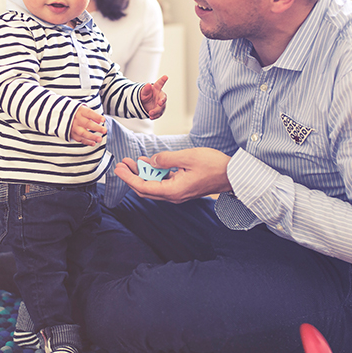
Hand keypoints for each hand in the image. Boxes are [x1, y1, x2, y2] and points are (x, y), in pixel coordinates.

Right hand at [70, 105, 106, 145]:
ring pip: (83, 133)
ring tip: (100, 139)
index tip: (103, 119)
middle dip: (96, 128)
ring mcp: (73, 127)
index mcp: (80, 111)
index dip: (96, 117)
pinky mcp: (71, 134)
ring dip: (92, 137)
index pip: (89, 113)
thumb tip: (100, 121)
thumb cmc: (76, 112)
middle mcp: (76, 119)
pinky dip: (87, 142)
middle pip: (87, 124)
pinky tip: (93, 143)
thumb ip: (92, 115)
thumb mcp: (83, 109)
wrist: (60, 115)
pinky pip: (79, 139)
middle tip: (105, 131)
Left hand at [114, 147, 231, 203]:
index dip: (128, 178)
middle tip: (122, 164)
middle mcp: (174, 195)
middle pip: (145, 189)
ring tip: (133, 162)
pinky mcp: (183, 188)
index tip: (118, 169)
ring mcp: (178, 193)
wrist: (233, 175)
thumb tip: (151, 161)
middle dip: (132, 176)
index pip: (143, 186)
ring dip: (142, 174)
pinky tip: (150, 163)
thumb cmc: (214, 166)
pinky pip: (163, 182)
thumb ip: (166, 159)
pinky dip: (154, 174)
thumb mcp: (187, 157)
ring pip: (154, 186)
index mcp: (173, 191)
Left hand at [140, 75, 168, 119]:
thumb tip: (148, 85)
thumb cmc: (145, 96)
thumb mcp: (143, 93)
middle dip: (162, 100)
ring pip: (161, 108)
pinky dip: (155, 116)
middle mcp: (160, 96)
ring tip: (150, 113)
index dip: (163, 80)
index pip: (160, 83)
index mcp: (156, 89)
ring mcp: (161, 104)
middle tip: (159, 103)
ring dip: (156, 111)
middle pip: (163, 98)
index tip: (165, 76)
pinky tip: (151, 117)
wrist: (144, 105)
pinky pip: (158, 114)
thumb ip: (146, 89)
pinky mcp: (159, 111)